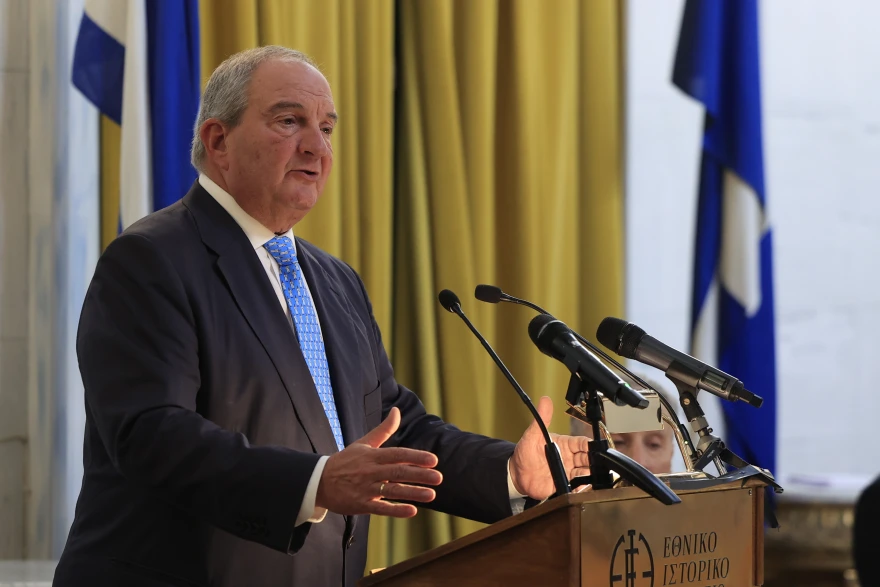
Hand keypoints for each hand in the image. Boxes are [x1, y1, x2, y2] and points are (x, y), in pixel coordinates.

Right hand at [315, 407, 441, 517]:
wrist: (319, 481)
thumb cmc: (345, 461)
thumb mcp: (364, 443)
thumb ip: (384, 429)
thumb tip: (397, 410)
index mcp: (372, 455)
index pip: (397, 454)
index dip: (415, 457)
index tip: (433, 460)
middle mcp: (370, 471)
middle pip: (398, 472)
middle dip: (419, 475)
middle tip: (439, 477)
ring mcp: (365, 488)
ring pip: (392, 491)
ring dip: (412, 493)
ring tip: (431, 495)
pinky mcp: (361, 504)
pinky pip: (380, 508)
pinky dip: (395, 510)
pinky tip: (412, 511)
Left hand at [509, 396, 590, 499]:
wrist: (516, 473)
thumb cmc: (525, 452)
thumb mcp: (532, 434)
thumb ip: (541, 419)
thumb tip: (545, 400)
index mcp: (566, 444)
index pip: (583, 443)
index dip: (590, 445)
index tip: (594, 447)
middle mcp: (570, 458)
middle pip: (589, 459)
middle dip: (594, 461)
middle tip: (593, 463)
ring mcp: (568, 472)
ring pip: (586, 473)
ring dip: (589, 475)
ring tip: (587, 475)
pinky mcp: (564, 485)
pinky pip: (578, 487)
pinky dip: (582, 488)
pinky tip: (580, 487)